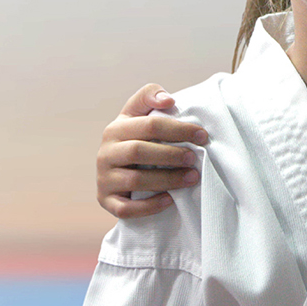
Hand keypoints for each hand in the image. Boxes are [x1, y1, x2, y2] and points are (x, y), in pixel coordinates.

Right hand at [96, 83, 208, 217]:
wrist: (116, 171)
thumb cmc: (137, 139)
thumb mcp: (139, 114)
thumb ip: (149, 97)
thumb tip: (168, 100)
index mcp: (116, 129)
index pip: (149, 125)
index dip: (178, 129)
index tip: (202, 135)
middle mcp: (105, 153)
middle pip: (139, 152)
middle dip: (172, 155)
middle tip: (195, 158)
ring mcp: (104, 178)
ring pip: (135, 180)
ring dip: (167, 180)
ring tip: (192, 178)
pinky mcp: (105, 201)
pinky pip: (126, 208)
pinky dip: (150, 205)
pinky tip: (170, 200)